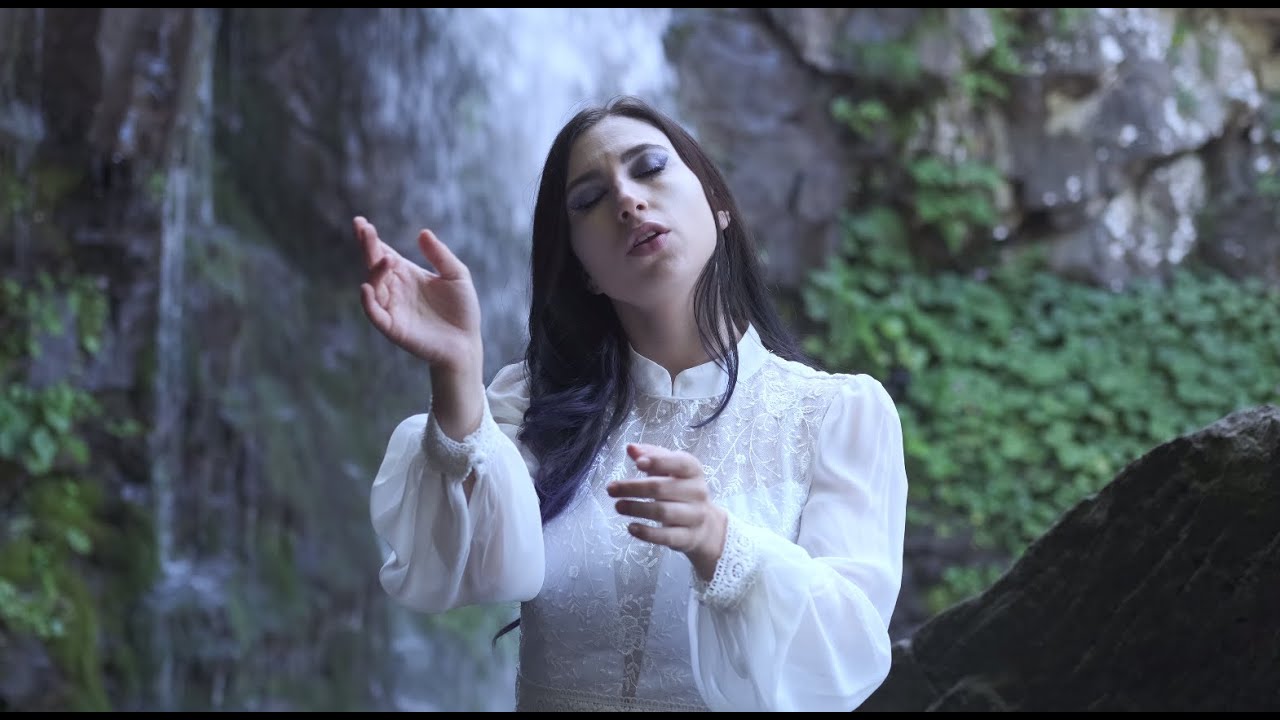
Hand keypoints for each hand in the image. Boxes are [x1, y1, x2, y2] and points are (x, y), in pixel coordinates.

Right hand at [353, 216, 481, 376]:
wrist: (466, 342)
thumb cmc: (461, 309)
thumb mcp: (456, 275)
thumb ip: (440, 255)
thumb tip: (422, 232)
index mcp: (406, 274)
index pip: (383, 252)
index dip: (371, 239)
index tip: (361, 222)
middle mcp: (394, 289)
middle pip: (374, 265)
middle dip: (367, 247)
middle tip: (363, 229)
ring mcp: (392, 308)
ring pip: (373, 287)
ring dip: (375, 272)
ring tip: (385, 259)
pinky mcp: (393, 328)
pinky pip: (374, 314)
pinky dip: (368, 302)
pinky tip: (367, 287)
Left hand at [607, 443, 727, 580]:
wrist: (705, 525)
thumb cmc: (680, 490)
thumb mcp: (670, 470)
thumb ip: (652, 456)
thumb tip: (631, 448)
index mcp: (693, 471)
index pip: (680, 463)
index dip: (659, 462)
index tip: (637, 463)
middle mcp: (697, 492)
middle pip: (662, 488)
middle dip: (633, 487)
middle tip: (610, 489)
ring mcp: (695, 516)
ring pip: (662, 512)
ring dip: (636, 508)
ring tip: (618, 506)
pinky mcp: (688, 537)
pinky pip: (666, 536)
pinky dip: (647, 533)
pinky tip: (631, 528)